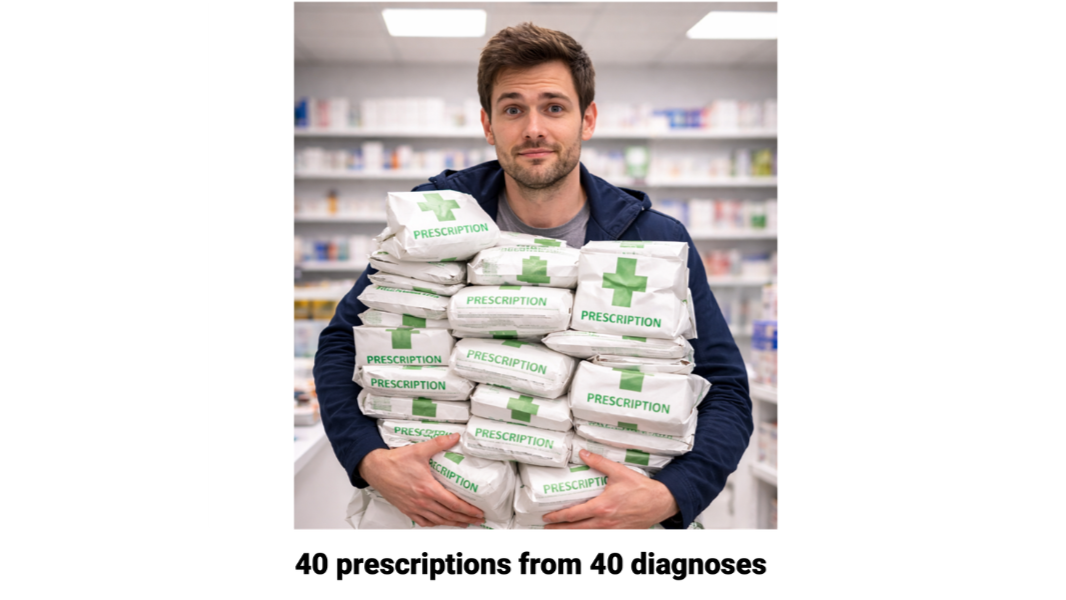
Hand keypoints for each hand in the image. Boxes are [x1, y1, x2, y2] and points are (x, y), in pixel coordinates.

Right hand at [358, 433, 484, 527]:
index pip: (453, 504)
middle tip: (478, 520)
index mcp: (428, 489)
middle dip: (466, 518)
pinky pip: (423, 522)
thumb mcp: (419, 450)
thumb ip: (439, 443)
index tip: (479, 512)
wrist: (375, 469)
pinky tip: (440, 522)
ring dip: (453, 523)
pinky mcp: (406, 509)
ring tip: (464, 523)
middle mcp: (422, 502)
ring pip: (438, 521)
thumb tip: (455, 437)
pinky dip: (435, 524)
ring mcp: (414, 508)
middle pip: (449, 515)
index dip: (468, 510)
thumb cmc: (395, 461)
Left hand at [543, 449, 678, 528]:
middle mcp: (605, 522)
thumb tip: (583, 453)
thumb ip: (599, 463)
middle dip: (559, 529)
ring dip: (572, 534)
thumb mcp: (619, 472)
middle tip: (547, 527)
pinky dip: (589, 536)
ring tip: (560, 532)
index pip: (573, 515)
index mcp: (602, 507)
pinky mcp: (620, 533)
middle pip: (576, 529)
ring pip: (587, 535)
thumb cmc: (641, 488)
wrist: (661, 502)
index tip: (547, 516)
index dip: (558, 516)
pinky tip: (584, 533)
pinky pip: (600, 537)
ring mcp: (612, 530)